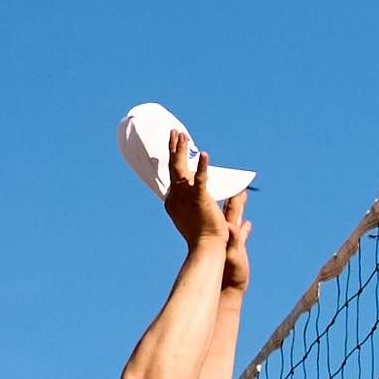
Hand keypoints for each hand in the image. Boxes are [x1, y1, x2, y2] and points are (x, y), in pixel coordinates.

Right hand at [161, 128, 229, 249]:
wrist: (206, 246)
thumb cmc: (202, 233)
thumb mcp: (194, 211)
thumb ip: (195, 196)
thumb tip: (202, 180)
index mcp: (172, 201)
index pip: (173, 176)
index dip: (175, 159)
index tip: (176, 146)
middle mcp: (175, 197)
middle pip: (173, 168)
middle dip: (173, 148)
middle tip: (174, 132)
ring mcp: (186, 197)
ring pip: (181, 168)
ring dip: (181, 150)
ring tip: (182, 134)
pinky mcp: (200, 199)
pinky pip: (201, 179)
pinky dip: (202, 166)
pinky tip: (204, 154)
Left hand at [221, 191, 250, 294]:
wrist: (228, 288)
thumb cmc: (230, 274)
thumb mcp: (233, 255)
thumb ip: (234, 241)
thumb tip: (231, 227)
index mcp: (227, 233)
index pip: (230, 211)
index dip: (232, 197)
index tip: (234, 183)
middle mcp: (229, 234)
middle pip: (233, 211)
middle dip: (235, 197)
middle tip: (238, 183)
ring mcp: (234, 241)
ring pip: (237, 219)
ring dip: (239, 208)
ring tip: (242, 196)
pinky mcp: (239, 249)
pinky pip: (243, 234)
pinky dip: (245, 228)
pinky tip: (248, 223)